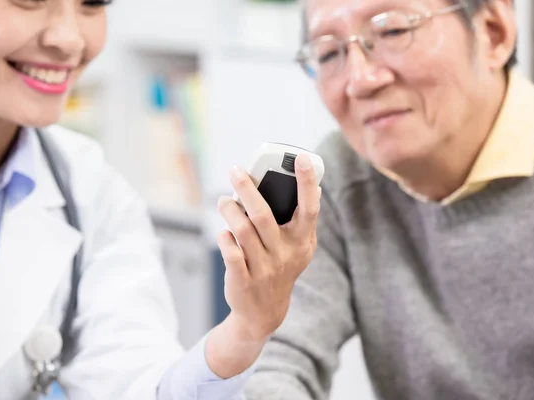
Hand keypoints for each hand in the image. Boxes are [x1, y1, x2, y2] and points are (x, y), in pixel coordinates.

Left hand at [204, 153, 320, 378]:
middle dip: (247, 189)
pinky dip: (224, 238)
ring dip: (229, 210)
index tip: (300, 157)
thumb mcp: (299, 248)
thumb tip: (309, 187)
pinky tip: (224, 233)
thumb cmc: (282, 267)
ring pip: (241, 231)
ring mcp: (263, 268)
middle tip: (236, 171)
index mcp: (302, 242)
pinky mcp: (242, 279)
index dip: (307, 182)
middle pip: (263, 216)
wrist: (265, 312)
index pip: (309, 208)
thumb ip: (302, 221)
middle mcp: (284, 254)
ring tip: (223, 200)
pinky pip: (229, 252)